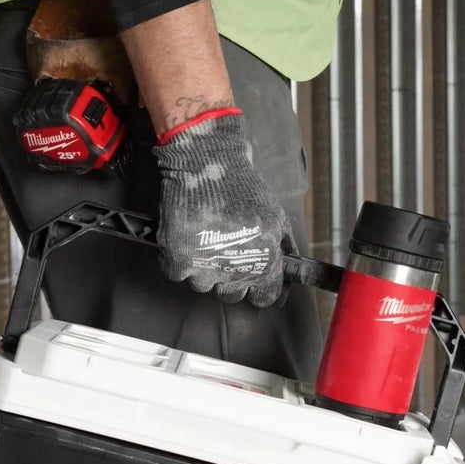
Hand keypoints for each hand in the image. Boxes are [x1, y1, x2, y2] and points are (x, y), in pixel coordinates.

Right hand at [152, 109, 291, 307]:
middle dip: (227, 277)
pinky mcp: (178, 262)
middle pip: (230, 294)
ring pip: (202, 284)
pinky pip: (176, 272)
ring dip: (201, 267)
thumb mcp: (275, 215)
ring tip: (201, 239)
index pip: (265, 297)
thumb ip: (282, 245)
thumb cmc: (243, 187)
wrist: (206, 166)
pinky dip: (177, 258)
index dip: (257, 289)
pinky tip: (183, 236)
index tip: (251, 280)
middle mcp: (235, 272)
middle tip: (222, 251)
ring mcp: (204, 270)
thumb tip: (288, 265)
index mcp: (263, 264)